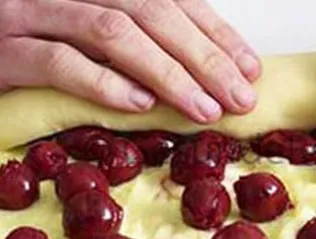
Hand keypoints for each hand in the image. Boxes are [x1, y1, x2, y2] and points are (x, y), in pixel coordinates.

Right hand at [0, 0, 260, 122]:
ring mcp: (31, 13)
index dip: (216, 33)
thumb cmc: (37, 43)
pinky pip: (58, 62)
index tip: (250, 69)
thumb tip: (203, 69)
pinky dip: (104, 83)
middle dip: (203, 57)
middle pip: (151, 11)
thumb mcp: (92, 32)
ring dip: (167, 74)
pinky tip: (140, 106)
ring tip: (204, 109)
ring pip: (112, 32)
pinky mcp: (4, 50)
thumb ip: (141, 39)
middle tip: (239, 97)